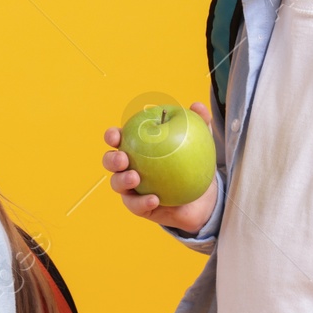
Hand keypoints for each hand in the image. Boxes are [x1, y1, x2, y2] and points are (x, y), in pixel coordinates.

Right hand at [102, 102, 218, 233]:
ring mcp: (132, 188)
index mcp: (136, 147)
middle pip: (109, 161)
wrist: (203, 197)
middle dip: (111, 159)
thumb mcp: (200, 141)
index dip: (112, 136)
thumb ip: (199, 122)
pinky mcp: (141, 206)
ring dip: (122, 180)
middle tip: (123, 158)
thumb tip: (197, 106)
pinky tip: (154, 198)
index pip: (117, 139)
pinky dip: (142, 201)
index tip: (116, 135)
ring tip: (135, 177)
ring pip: (117, 184)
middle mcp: (129, 167)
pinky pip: (137, 205)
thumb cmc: (194, 163)